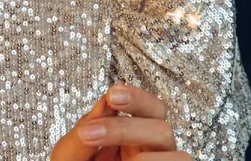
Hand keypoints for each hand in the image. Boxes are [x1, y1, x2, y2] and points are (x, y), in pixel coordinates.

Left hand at [50, 83, 189, 160]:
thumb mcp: (71, 156)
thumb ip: (85, 130)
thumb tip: (104, 102)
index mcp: (133, 134)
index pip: (149, 106)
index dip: (136, 97)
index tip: (112, 96)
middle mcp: (154, 150)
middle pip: (162, 126)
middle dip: (126, 127)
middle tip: (90, 134)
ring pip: (179, 155)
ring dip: (146, 159)